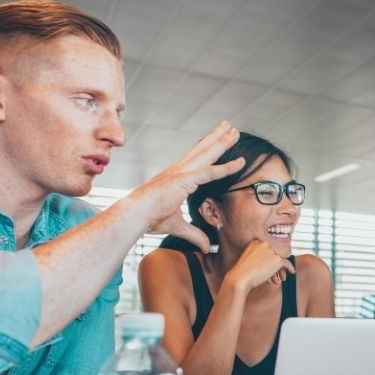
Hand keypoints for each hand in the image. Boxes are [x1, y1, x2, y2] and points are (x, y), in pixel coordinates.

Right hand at [126, 122, 244, 252]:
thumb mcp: (178, 226)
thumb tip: (206, 246)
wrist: (134, 215)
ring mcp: (181, 173)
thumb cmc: (149, 219)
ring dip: (222, 142)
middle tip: (231, 127)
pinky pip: (210, 172)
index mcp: (176, 177)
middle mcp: (179, 170)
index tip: (218, 140)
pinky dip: (226, 167)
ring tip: (235, 130)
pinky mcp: (184, 180)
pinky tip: (240, 162)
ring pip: (207, 153)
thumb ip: (194, 234)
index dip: (208, 150)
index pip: (196, 160)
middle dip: (217, 138)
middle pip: (203, 150)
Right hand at [225, 240, 295, 291]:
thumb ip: (261, 258)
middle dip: (276, 266)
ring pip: (280, 260)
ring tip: (279, 279)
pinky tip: (292, 272)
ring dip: (280, 270)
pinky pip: (287, 263)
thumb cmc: (243, 272)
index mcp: (256, 242)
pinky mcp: (277, 259)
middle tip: (278, 275)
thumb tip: (275, 262)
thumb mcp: (250, 260)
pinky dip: (290, 268)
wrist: (240, 278)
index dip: (270, 260)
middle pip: (275, 254)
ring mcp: (271, 251)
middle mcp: (264, 244)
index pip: (269, 250)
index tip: (271, 268)